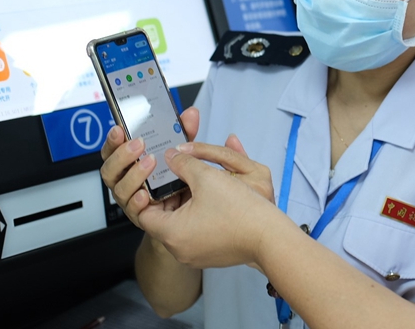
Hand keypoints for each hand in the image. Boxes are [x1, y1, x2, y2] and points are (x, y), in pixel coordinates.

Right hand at [99, 107, 201, 226]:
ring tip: (149, 163)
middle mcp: (125, 179)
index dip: (112, 140)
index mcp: (129, 161)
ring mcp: (131, 197)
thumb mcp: (180, 150)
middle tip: (138, 144)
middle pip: (110, 169)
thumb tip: (191, 114)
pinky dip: (137, 201)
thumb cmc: (176, 173)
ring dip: (134, 175)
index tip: (120, 129)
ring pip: (120, 189)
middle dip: (122, 155)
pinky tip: (145, 194)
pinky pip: (133, 209)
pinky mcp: (140, 214)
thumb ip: (184, 132)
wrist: (186, 204)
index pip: (112, 150)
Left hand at [138, 147, 272, 268]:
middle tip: (179, 178)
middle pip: (163, 220)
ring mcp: (196, 256)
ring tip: (198, 188)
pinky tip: (213, 203)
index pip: (144, 212)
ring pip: (181, 227)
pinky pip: (196, 236)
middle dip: (170, 197)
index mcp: (172, 233)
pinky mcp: (211, 256)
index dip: (150, 192)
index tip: (158, 177)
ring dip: (186, 208)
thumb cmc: (239, 209)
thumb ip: (183, 163)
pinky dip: (199, 219)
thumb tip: (171, 156)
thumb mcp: (207, 176)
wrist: (269, 236)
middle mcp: (179, 250)